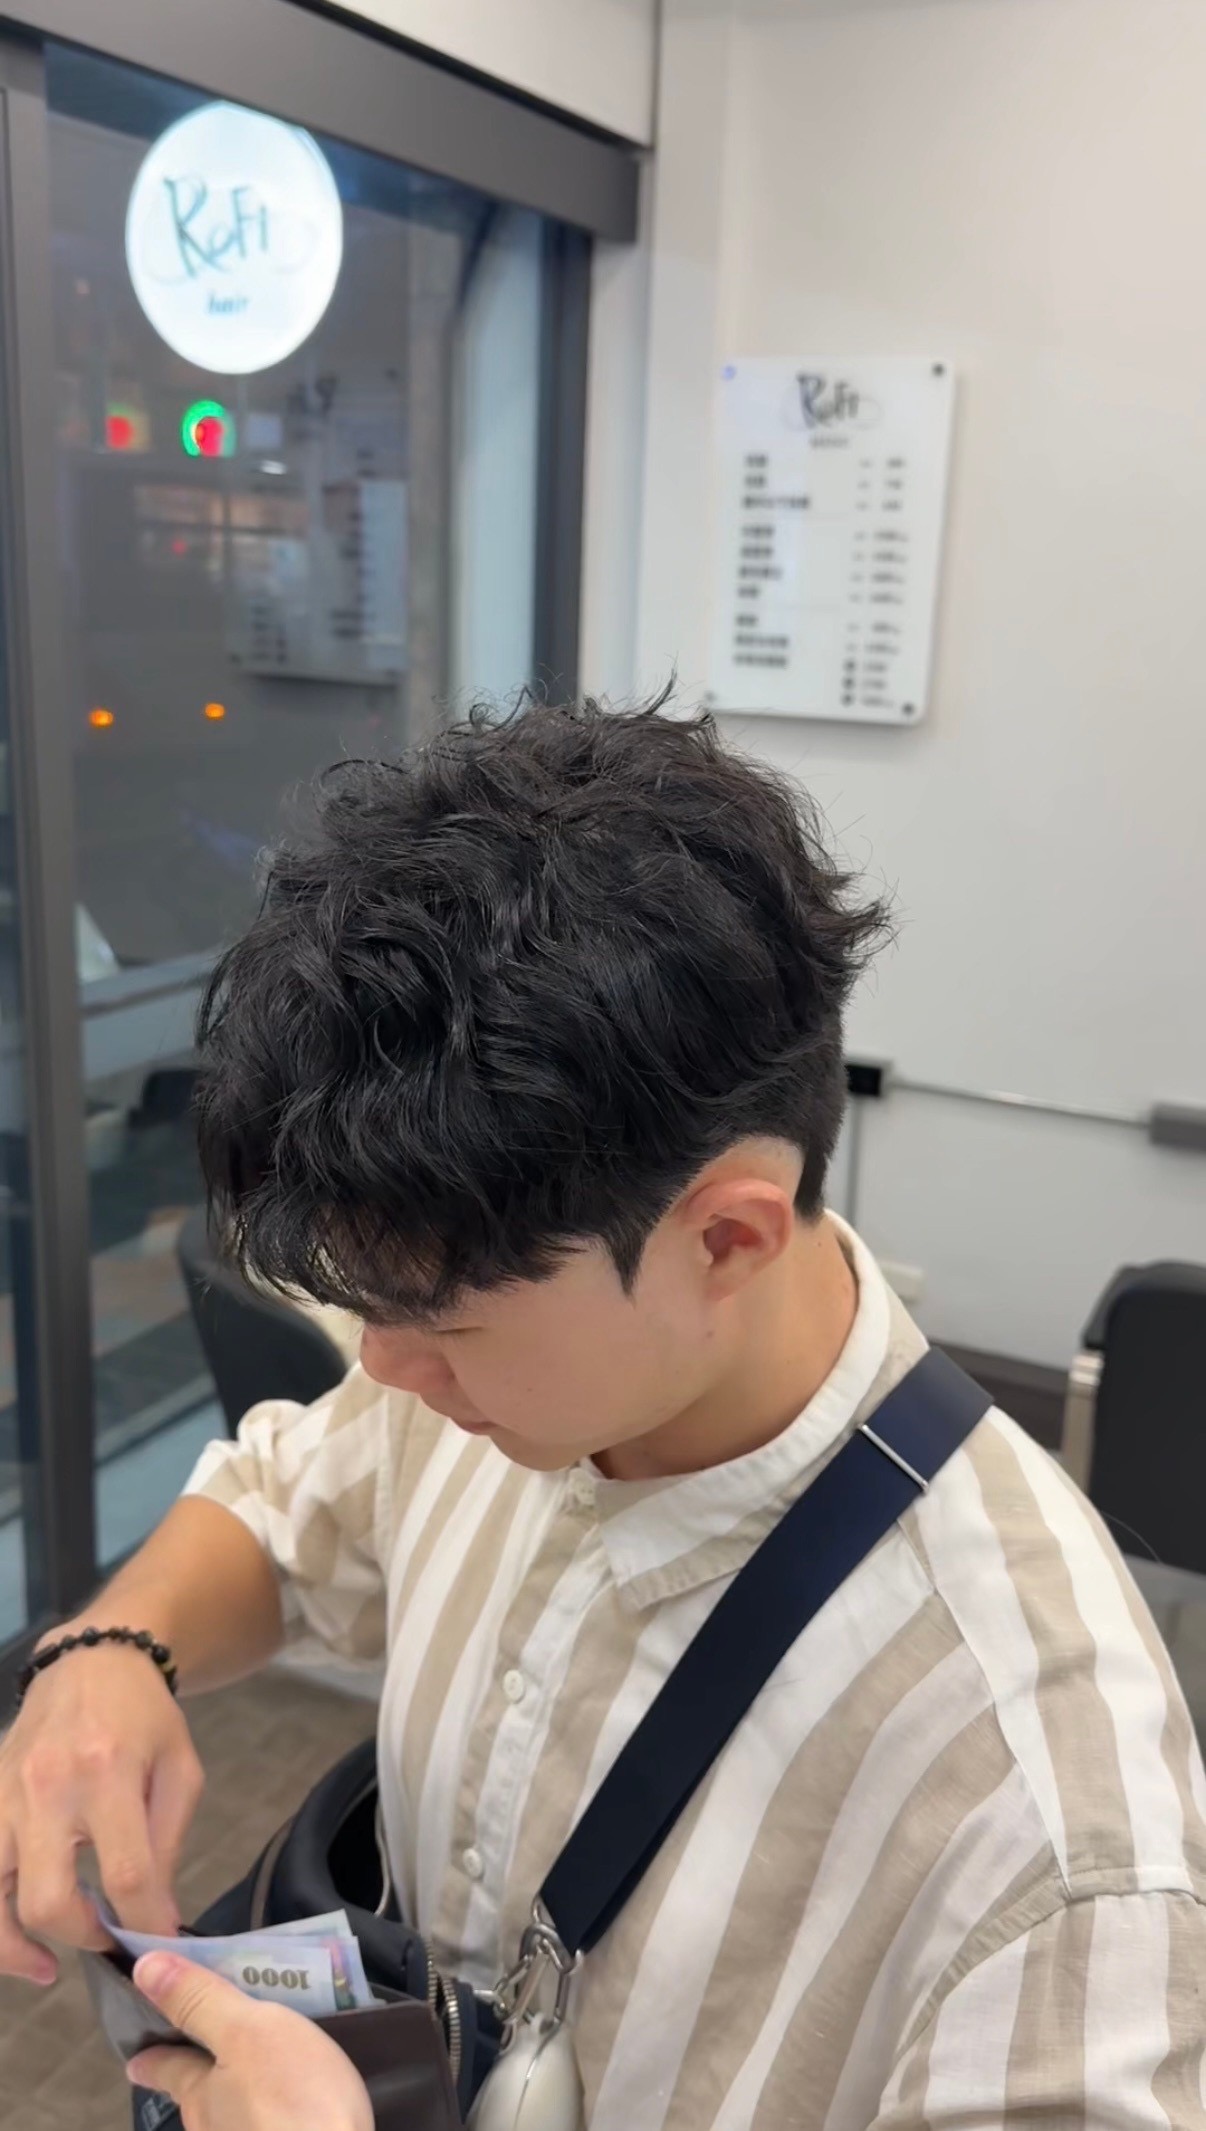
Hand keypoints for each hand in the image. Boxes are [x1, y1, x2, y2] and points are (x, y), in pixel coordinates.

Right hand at [0, 1638, 203, 1980]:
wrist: (89, 1663)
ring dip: (16, 1947)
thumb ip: (168, 1844)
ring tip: (45, 1966)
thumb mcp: (180, 1770)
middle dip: (83, 1936)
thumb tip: (156, 1919)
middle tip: (108, 1936)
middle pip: (49, 1899)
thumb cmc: (144, 1718)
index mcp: (108, 1774)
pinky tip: (15, 1933)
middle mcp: (47, 1788)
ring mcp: (5, 1795)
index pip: (126, 1875)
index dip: (144, 1923)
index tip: (157, 1943)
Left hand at [129, 1952, 373, 2130]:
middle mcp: (212, 2129)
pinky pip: (264, 2125)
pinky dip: (269, 2113)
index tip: (136, 2057)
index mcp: (199, 2094)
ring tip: (258, 2075)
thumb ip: (199, 2003)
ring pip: (230, 2117)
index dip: (151, 2057)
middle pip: (197, 2097)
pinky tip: (289, 2108)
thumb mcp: (246, 2034)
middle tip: (210, 2052)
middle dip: (200, 2076)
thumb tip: (142, 1968)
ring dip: (239, 2097)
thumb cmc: (291, 2100)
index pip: (164, 2067)